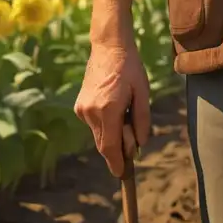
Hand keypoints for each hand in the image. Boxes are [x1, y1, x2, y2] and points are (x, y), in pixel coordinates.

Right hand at [74, 40, 150, 177]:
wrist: (109, 47)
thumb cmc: (130, 68)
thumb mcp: (142, 92)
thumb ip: (142, 119)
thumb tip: (140, 144)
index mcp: (108, 108)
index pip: (110, 146)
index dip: (116, 162)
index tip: (122, 174)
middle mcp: (91, 111)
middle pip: (103, 144)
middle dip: (117, 149)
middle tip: (133, 140)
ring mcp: (82, 109)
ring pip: (98, 135)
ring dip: (111, 134)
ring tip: (124, 110)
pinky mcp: (79, 106)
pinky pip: (93, 124)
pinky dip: (104, 124)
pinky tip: (114, 105)